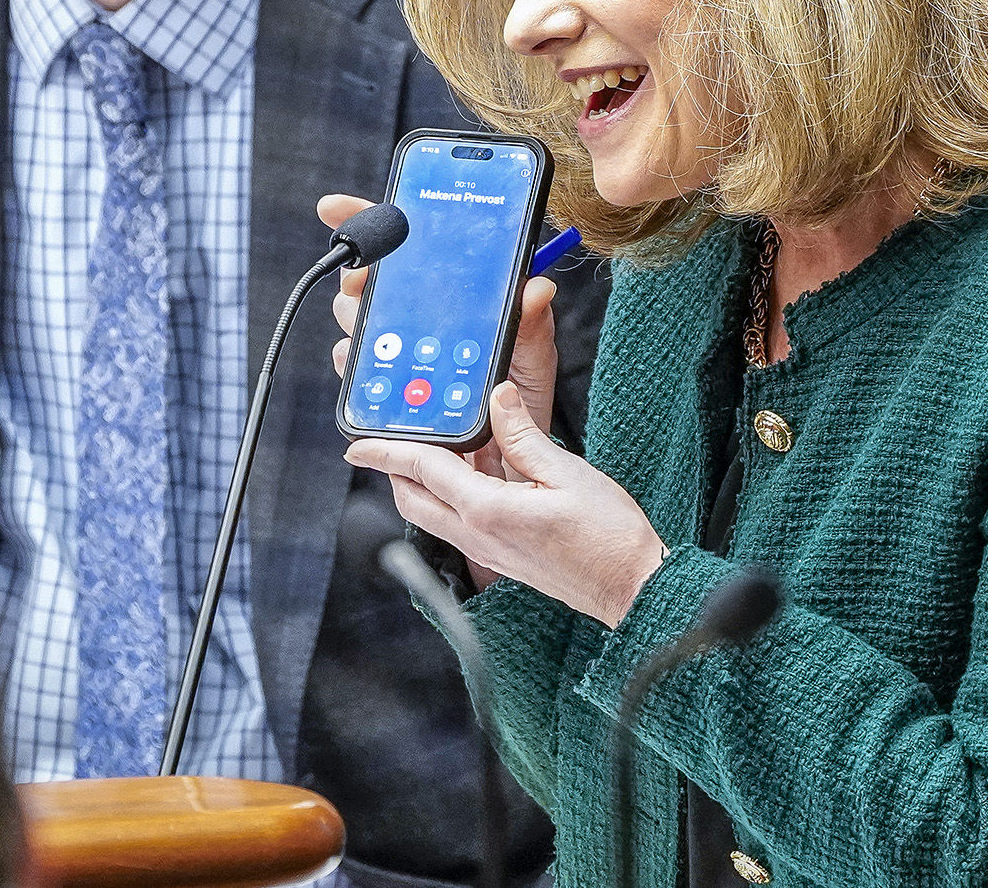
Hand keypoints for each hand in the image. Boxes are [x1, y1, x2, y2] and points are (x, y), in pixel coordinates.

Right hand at [317, 193, 561, 474]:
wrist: (510, 456)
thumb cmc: (522, 400)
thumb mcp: (535, 355)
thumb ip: (532, 320)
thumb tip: (538, 287)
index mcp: (447, 296)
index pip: (400, 250)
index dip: (364, 220)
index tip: (333, 207)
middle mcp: (414, 319)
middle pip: (363, 284)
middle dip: (356, 275)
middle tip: (365, 277)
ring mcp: (394, 353)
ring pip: (351, 324)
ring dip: (357, 320)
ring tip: (374, 321)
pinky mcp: (383, 391)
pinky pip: (354, 371)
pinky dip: (358, 366)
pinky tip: (375, 367)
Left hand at [345, 383, 666, 628]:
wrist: (632, 589)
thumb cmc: (608, 536)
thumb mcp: (568, 472)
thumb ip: (523, 435)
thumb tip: (497, 398)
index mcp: (487, 511)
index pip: (423, 472)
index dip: (386, 452)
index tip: (355, 444)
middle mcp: (478, 536)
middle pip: (414, 499)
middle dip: (393, 469)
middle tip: (386, 439)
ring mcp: (487, 552)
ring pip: (433, 514)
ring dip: (423, 482)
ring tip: (435, 444)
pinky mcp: (501, 557)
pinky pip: (459, 522)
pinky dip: (451, 494)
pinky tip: (477, 469)